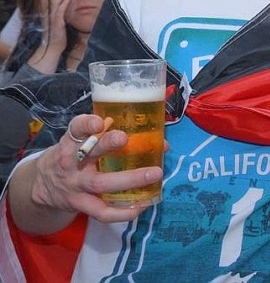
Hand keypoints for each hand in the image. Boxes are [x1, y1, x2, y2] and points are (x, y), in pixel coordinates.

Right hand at [23, 115, 161, 226]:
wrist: (43, 185)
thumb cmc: (74, 156)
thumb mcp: (82, 142)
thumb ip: (110, 136)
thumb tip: (160, 141)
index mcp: (73, 142)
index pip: (76, 128)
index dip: (87, 125)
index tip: (100, 123)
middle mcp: (73, 162)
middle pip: (89, 154)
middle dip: (108, 145)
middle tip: (125, 138)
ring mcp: (76, 185)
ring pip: (100, 184)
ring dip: (129, 179)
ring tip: (154, 174)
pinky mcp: (80, 205)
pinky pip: (102, 212)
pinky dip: (122, 212)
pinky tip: (141, 205)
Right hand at [40, 0, 72, 53]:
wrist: (53, 47)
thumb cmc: (56, 33)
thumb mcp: (55, 20)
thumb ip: (57, 10)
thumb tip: (63, 1)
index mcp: (44, 12)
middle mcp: (45, 13)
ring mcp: (50, 18)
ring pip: (54, 1)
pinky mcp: (56, 23)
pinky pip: (60, 10)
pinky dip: (65, 2)